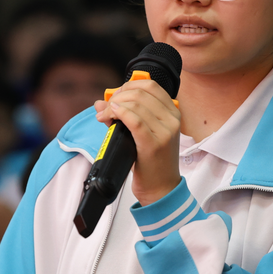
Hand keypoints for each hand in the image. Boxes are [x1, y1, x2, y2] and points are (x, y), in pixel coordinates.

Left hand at [94, 78, 180, 205]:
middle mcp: (172, 119)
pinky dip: (118, 114)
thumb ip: (124, 115)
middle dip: (117, 96)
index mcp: (173, 112)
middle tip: (107, 108)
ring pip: (135, 104)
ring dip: (113, 106)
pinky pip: (134, 120)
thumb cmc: (151, 161)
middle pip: (141, 92)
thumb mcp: (142, 133)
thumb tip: (100, 102)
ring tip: (104, 117)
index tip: (116, 96)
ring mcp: (165, 131)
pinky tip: (108, 118)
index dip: (129, 85)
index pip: (151, 85)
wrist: (161, 187)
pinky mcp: (154, 144)